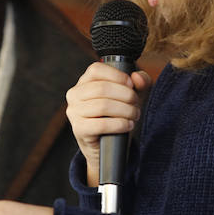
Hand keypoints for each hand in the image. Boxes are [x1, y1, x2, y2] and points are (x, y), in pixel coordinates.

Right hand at [65, 62, 151, 185]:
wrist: (106, 144)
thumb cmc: (117, 115)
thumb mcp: (131, 96)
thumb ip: (140, 82)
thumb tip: (137, 77)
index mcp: (84, 82)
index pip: (96, 69)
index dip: (117, 76)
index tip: (131, 85)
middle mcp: (75, 95)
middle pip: (102, 88)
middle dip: (125, 95)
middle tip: (136, 104)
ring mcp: (74, 112)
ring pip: (102, 106)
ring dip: (125, 110)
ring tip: (134, 115)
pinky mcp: (79, 129)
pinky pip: (101, 124)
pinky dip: (119, 124)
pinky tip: (128, 125)